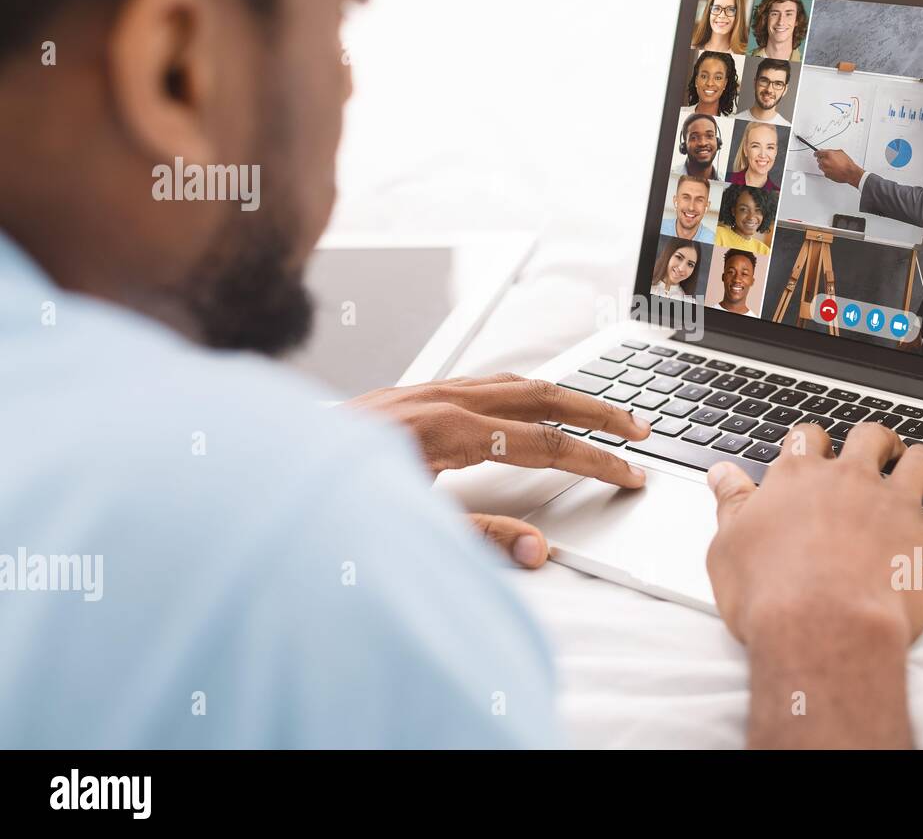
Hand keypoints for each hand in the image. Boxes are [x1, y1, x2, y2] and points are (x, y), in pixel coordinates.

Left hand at [346, 373, 652, 566]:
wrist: (273, 468)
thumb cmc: (332, 499)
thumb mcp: (410, 526)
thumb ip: (480, 538)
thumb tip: (536, 550)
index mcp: (450, 431)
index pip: (546, 442)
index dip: (595, 460)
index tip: (628, 474)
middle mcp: (444, 400)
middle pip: (543, 397)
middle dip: (598, 412)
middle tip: (639, 428)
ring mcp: (429, 391)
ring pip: (517, 382)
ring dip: (565, 395)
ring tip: (600, 411)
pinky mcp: (415, 394)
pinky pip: (487, 381)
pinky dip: (526, 389)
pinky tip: (533, 402)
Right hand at [705, 422, 922, 644]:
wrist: (820, 628)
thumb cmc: (770, 596)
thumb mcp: (728, 546)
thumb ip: (731, 504)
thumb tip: (722, 474)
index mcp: (797, 479)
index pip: (806, 441)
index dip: (812, 443)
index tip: (816, 450)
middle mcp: (848, 479)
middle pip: (869, 438)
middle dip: (878, 441)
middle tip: (884, 451)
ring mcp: (895, 502)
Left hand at [814, 148, 863, 186]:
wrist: (849, 173)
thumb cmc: (847, 163)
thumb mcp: (840, 152)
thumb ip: (831, 151)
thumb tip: (826, 151)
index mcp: (828, 154)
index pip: (817, 153)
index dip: (817, 153)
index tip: (816, 153)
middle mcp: (825, 162)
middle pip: (818, 159)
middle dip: (822, 159)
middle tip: (828, 160)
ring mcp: (825, 169)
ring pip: (820, 166)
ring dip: (824, 165)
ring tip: (832, 165)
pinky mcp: (826, 174)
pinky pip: (824, 171)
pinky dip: (827, 170)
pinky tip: (833, 169)